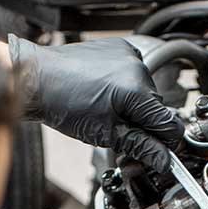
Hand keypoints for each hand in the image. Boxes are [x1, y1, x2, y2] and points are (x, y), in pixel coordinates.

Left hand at [8, 36, 183, 171]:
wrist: (38, 78)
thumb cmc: (63, 104)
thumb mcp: (106, 134)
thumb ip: (140, 147)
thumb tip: (163, 160)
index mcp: (136, 90)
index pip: (169, 124)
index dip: (164, 144)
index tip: (156, 154)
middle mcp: (137, 67)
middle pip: (158, 109)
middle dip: (145, 125)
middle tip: (121, 135)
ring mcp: (129, 54)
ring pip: (147, 93)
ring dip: (135, 107)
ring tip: (109, 112)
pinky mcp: (121, 48)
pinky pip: (135, 75)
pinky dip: (127, 88)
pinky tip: (107, 94)